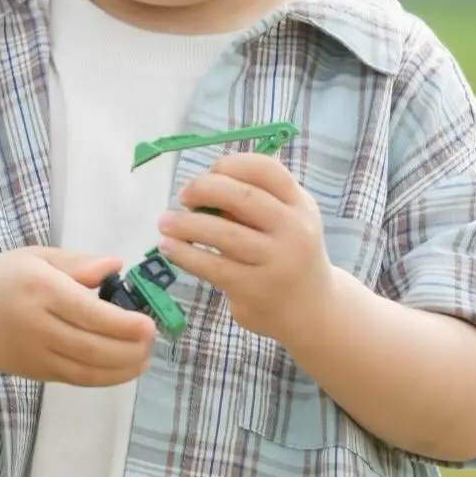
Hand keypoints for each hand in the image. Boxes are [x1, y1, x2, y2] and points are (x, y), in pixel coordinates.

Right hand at [0, 247, 154, 386]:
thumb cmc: (2, 279)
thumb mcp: (36, 257)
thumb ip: (77, 262)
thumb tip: (116, 265)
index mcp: (41, 290)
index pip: (87, 312)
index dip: (122, 323)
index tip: (149, 324)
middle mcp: (38, 326)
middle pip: (92, 347)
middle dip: (129, 349)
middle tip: (153, 341)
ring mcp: (37, 354)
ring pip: (88, 370)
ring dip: (123, 368)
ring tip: (145, 356)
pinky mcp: (38, 373)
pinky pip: (78, 379)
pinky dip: (106, 377)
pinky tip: (124, 367)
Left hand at [156, 152, 332, 347]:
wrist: (312, 311)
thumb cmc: (289, 256)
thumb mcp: (287, 223)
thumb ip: (256, 203)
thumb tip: (201, 188)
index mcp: (301, 205)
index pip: (267, 171)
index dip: (232, 165)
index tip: (208, 171)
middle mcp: (294, 230)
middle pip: (244, 197)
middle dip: (204, 189)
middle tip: (183, 195)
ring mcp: (276, 262)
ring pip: (224, 233)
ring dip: (186, 223)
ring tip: (164, 221)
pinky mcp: (255, 290)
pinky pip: (213, 266)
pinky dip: (185, 253)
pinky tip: (169, 246)